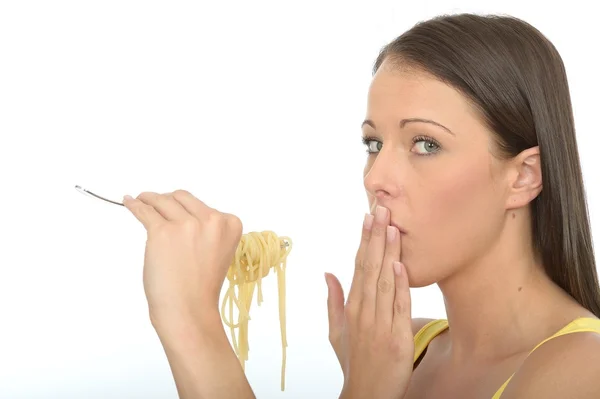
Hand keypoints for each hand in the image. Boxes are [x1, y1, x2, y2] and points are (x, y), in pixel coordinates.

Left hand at [122, 190, 242, 326]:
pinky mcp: (162, 232)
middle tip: (156, 203)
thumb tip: (179, 213)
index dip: (188, 209)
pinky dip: (135, 205)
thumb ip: (207, 231)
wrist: (189, 310)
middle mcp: (211, 221)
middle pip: (183, 198)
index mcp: (230, 224)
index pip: (205, 206)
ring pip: (163, 201)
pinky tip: (129, 202)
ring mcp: (186, 225)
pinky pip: (145, 211)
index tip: (178, 213)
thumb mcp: (218, 252)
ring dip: (150, 198)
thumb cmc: (201, 288)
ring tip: (141, 199)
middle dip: (169, 200)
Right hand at [325, 206, 412, 398]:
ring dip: (389, 253)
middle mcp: (363, 312)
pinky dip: (400, 286)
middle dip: (377, 237)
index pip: (358, 266)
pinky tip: (400, 265)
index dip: (364, 240)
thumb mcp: (336, 331)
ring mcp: (380, 325)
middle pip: (370, 268)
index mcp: (351, 308)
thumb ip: (333, 301)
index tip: (369, 216)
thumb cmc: (354, 362)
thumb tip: (328, 273)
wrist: (366, 395)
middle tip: (383, 209)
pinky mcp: (397, 339)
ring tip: (393, 228)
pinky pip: (398, 308)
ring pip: (384, 283)